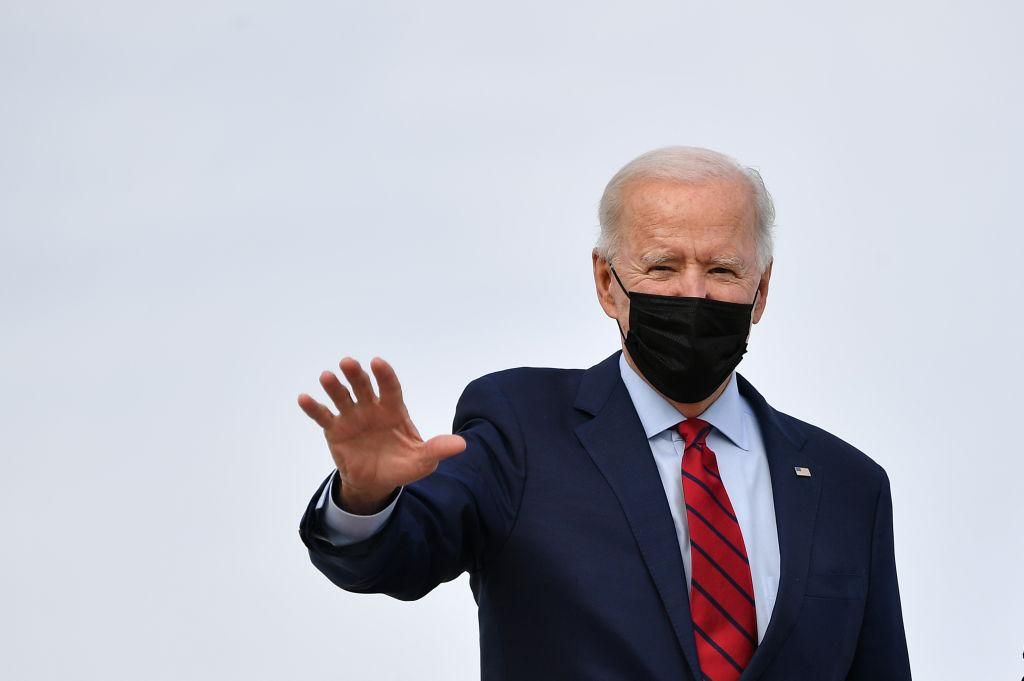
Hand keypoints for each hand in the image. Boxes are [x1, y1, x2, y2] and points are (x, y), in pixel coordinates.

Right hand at [297, 357, 466, 513]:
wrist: (376, 482)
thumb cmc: (402, 465)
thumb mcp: (422, 461)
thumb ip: (437, 450)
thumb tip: (462, 445)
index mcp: (393, 409)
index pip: (390, 388)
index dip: (384, 375)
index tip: (377, 363)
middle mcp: (371, 407)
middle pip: (363, 386)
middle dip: (356, 374)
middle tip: (348, 363)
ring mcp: (351, 416)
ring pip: (342, 397)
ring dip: (334, 386)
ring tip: (326, 377)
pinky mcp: (335, 430)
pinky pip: (323, 416)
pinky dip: (313, 407)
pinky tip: (303, 398)